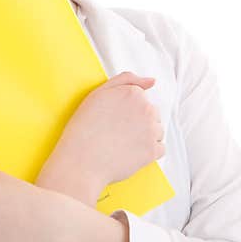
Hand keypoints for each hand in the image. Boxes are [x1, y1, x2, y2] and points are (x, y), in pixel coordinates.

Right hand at [36, 71, 164, 204]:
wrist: (81, 161)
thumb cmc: (84, 127)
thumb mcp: (98, 94)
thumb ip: (126, 80)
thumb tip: (152, 81)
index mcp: (133, 93)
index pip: (140, 98)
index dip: (125, 109)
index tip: (111, 118)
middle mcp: (146, 109)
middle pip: (152, 114)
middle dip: (138, 121)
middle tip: (114, 131)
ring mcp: (151, 130)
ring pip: (157, 130)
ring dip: (144, 136)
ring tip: (121, 142)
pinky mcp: (153, 151)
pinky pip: (159, 148)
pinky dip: (147, 152)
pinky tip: (129, 152)